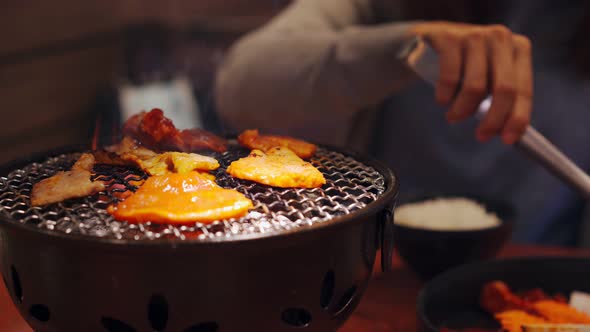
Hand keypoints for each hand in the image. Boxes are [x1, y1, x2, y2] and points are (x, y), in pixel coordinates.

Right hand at [411, 22, 532, 144]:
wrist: (429, 39)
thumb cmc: (464, 65)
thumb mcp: (488, 76)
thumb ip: (501, 98)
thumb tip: (509, 135)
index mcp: (519, 48)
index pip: (523, 90)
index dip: (517, 118)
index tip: (507, 140)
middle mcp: (500, 38)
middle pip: (504, 89)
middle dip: (492, 119)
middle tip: (481, 136)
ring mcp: (475, 36)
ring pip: (475, 88)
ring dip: (462, 110)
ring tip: (453, 116)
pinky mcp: (450, 38)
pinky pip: (450, 78)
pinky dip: (445, 96)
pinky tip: (442, 100)